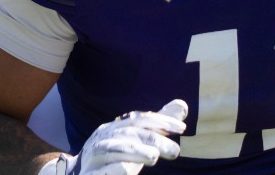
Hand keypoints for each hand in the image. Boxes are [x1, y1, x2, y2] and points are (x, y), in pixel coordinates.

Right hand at [41, 99, 188, 174]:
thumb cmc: (112, 157)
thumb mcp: (135, 141)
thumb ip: (156, 126)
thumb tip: (182, 106)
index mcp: (113, 129)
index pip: (137, 120)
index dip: (159, 121)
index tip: (181, 128)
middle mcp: (102, 138)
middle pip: (128, 133)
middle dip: (153, 139)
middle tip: (175, 152)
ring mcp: (92, 157)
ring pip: (112, 149)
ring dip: (135, 151)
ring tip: (154, 157)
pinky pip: (99, 172)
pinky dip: (114, 169)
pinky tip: (129, 171)